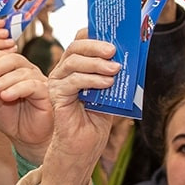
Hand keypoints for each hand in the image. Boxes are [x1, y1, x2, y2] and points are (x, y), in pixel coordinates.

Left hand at [0, 49, 53, 160]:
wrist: (25, 137)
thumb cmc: (11, 118)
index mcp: (15, 69)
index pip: (3, 56)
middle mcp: (28, 72)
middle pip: (14, 59)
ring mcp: (39, 81)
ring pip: (22, 73)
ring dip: (4, 80)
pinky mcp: (46, 93)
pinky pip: (32, 86)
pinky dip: (17, 89)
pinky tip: (6, 96)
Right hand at [27, 35, 119, 184]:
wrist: (81, 150)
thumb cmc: (95, 124)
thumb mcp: (110, 94)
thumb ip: (113, 76)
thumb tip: (129, 58)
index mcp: (75, 68)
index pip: (80, 41)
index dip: (94, 34)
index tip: (114, 34)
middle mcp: (63, 71)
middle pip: (75, 46)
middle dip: (96, 45)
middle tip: (114, 49)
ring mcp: (57, 83)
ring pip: (73, 60)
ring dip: (96, 63)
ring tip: (115, 69)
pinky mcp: (55, 96)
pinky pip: (72, 81)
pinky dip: (91, 79)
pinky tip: (106, 83)